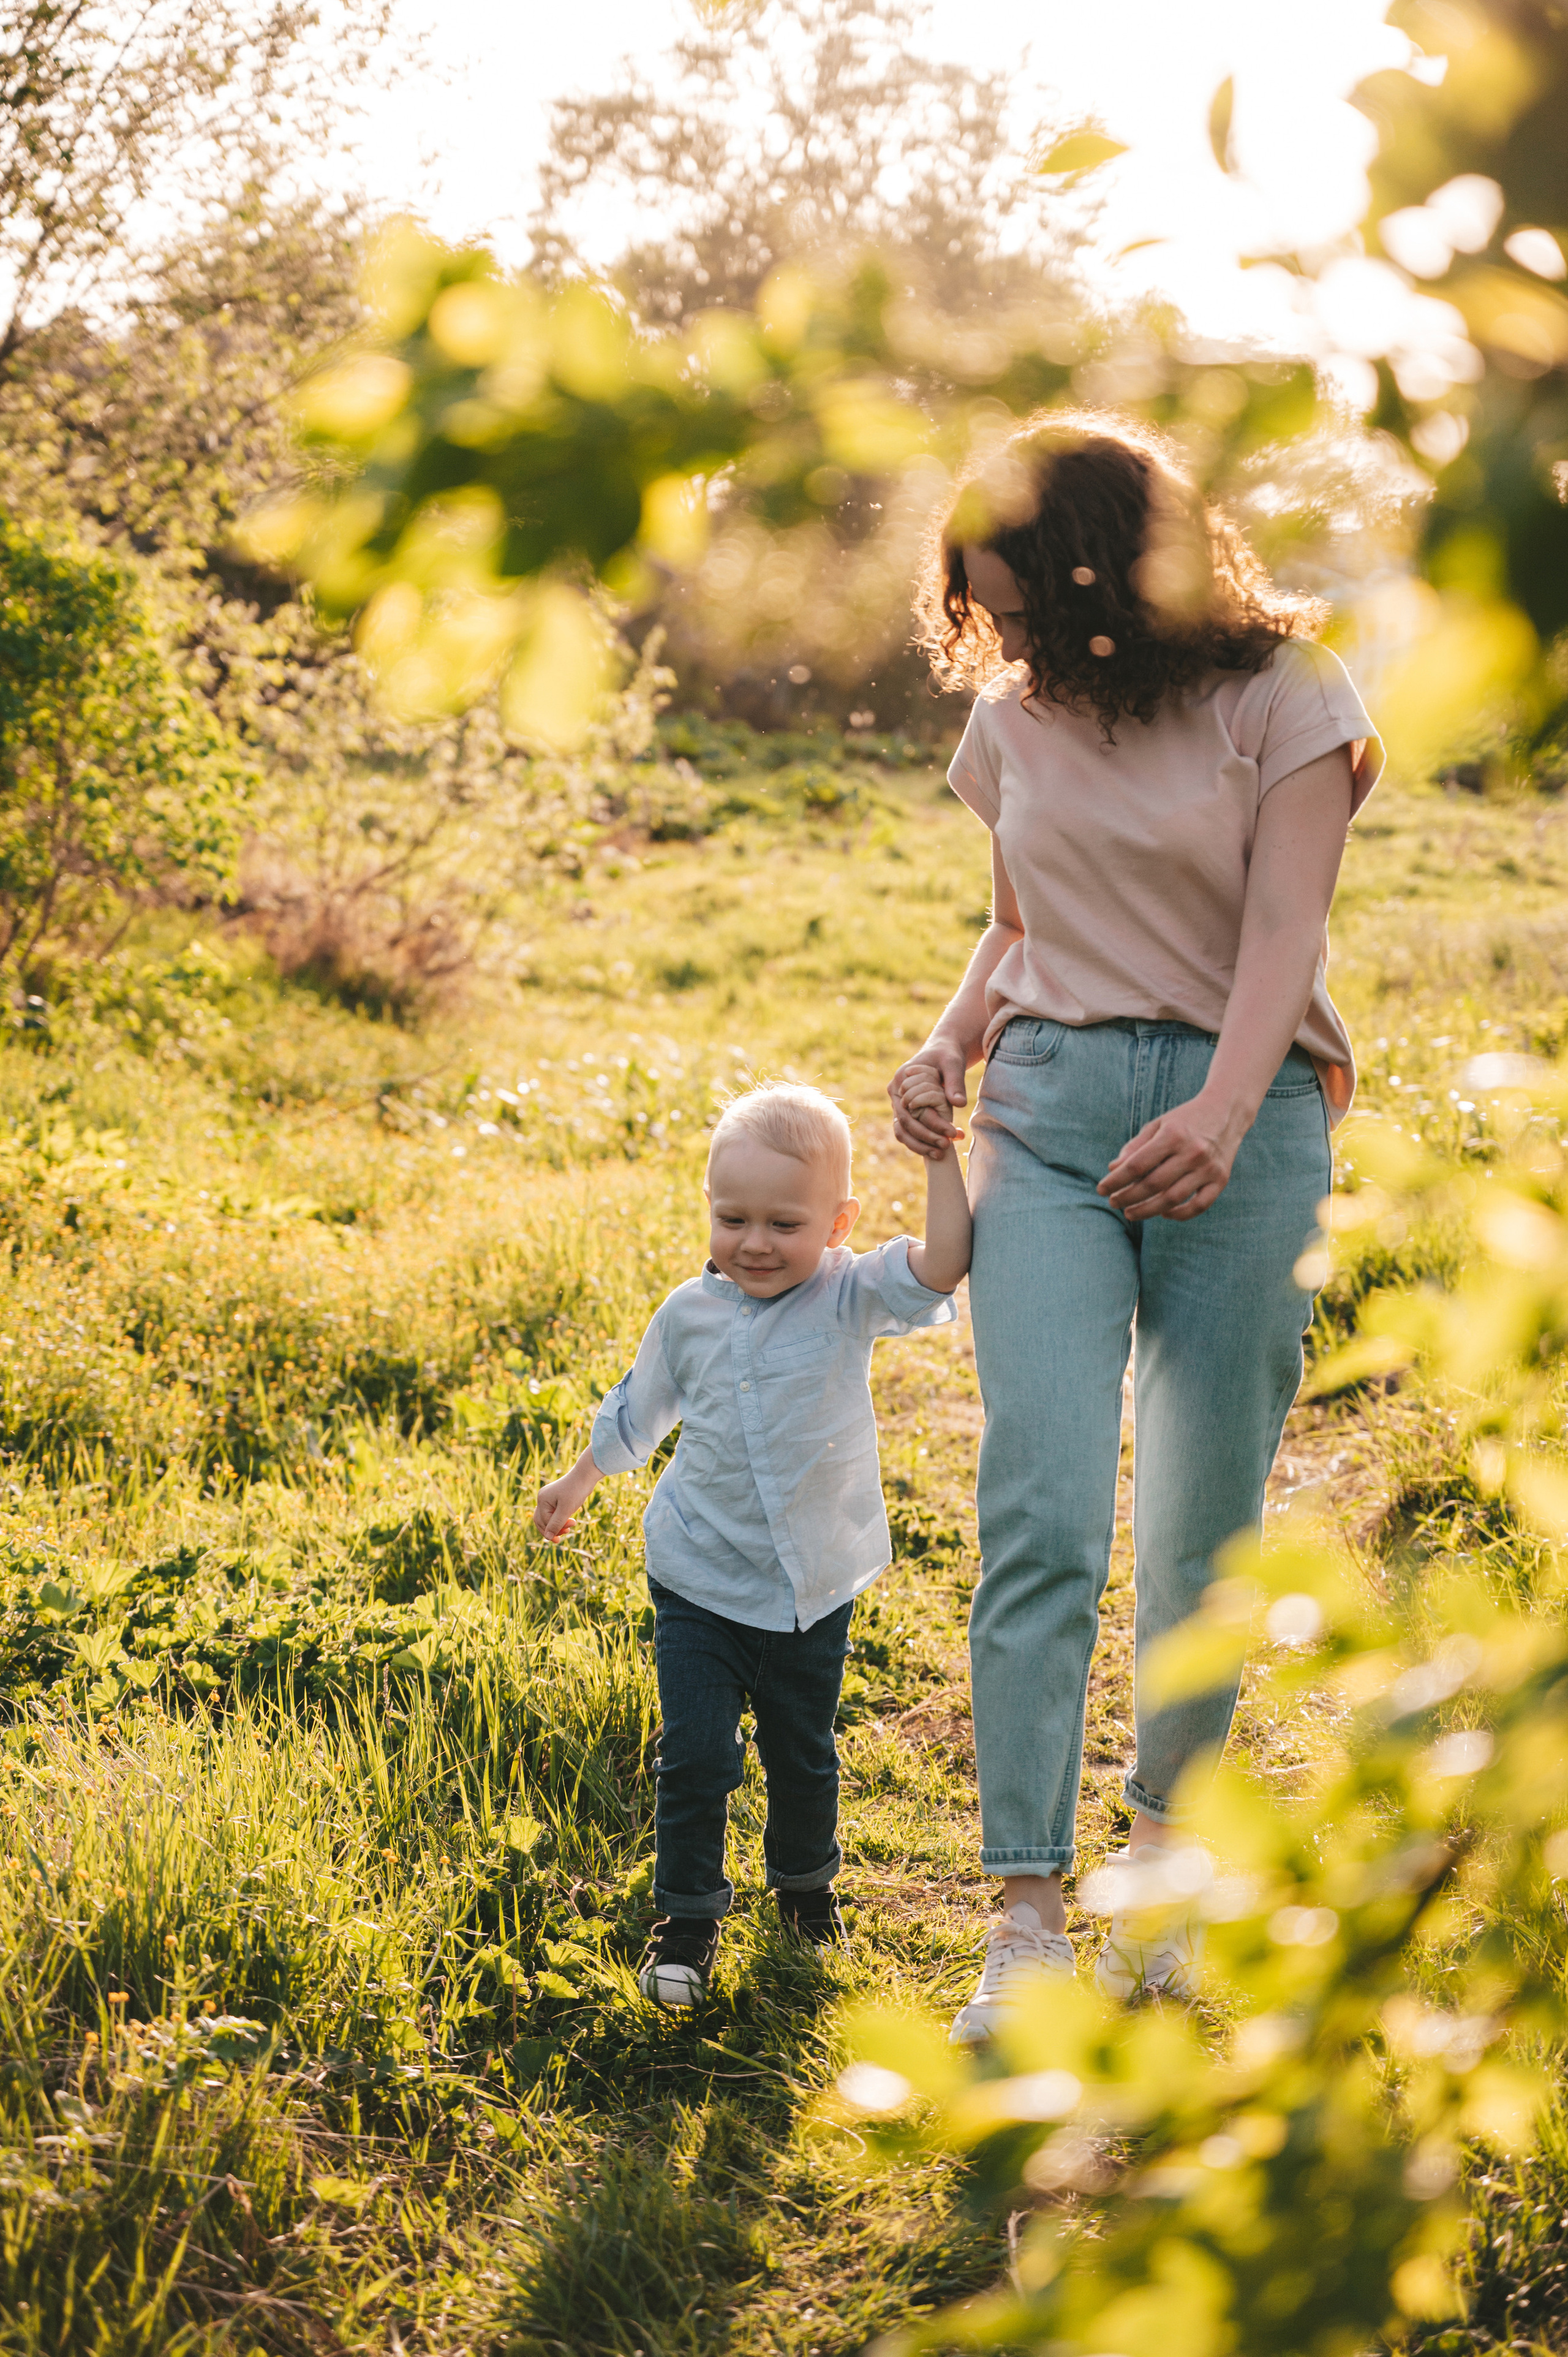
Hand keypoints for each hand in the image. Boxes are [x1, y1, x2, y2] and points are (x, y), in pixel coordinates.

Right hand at [534, 1460, 598, 1538]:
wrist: (585, 1475)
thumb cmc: (576, 1491)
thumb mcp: (566, 1509)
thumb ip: (556, 1524)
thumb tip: (548, 1538)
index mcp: (542, 1500)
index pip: (544, 1522)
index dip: (555, 1529)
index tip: (569, 1530)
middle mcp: (542, 1498)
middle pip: (542, 1521)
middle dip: (553, 1529)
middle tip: (566, 1533)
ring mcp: (548, 1498)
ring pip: (547, 1518)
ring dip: (556, 1525)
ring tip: (568, 1529)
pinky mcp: (555, 1499)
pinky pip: (553, 1513)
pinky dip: (559, 1519)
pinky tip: (568, 1521)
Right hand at [889, 1036, 968, 1159]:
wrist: (942, 1054)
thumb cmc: (947, 1055)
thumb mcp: (953, 1064)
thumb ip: (955, 1082)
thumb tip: (959, 1104)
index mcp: (900, 1079)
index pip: (909, 1110)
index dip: (929, 1124)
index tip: (951, 1133)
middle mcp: (895, 1094)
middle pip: (903, 1124)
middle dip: (925, 1138)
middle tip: (947, 1146)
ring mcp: (899, 1104)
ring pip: (902, 1133)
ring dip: (920, 1146)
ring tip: (941, 1155)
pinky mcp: (906, 1112)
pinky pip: (908, 1132)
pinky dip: (921, 1143)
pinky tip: (938, 1151)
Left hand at [1098, 1093, 1243, 1222]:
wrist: (1226, 1112)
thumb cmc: (1184, 1120)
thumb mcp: (1158, 1126)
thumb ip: (1135, 1147)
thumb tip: (1113, 1170)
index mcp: (1173, 1135)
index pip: (1137, 1165)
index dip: (1116, 1181)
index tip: (1101, 1189)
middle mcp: (1192, 1152)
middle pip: (1152, 1184)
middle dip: (1128, 1197)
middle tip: (1113, 1203)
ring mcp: (1208, 1168)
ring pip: (1173, 1199)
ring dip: (1147, 1210)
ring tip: (1130, 1213)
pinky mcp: (1221, 1180)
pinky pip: (1199, 1206)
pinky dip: (1179, 1214)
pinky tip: (1163, 1213)